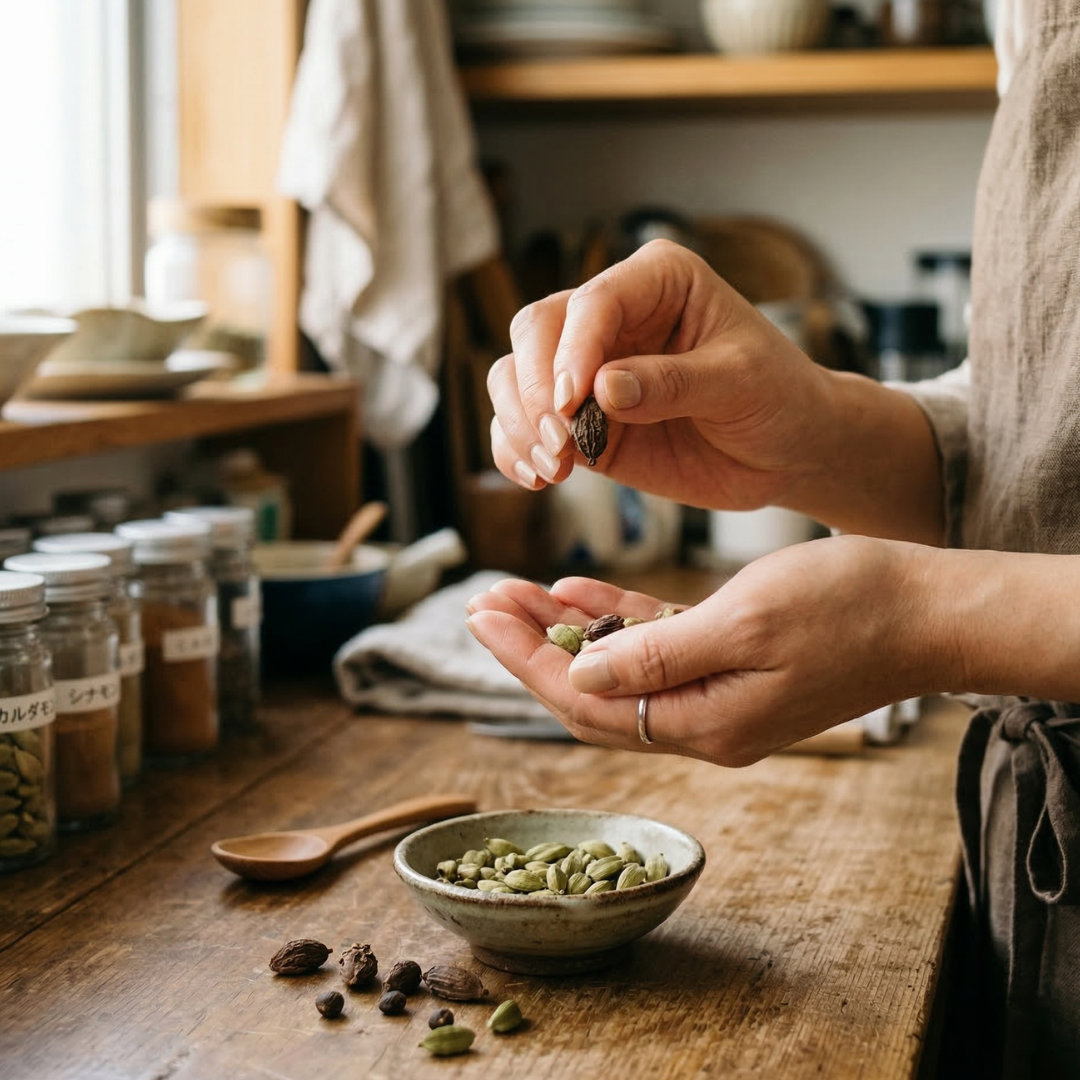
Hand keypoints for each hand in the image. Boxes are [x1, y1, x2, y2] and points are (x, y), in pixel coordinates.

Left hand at [465, 535, 949, 765]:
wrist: (929, 611)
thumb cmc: (848, 607)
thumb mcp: (745, 623)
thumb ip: (658, 656)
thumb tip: (579, 677)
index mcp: (704, 724)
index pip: (587, 702)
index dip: (527, 660)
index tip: (481, 615)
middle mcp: (704, 722)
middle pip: (592, 693)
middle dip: (532, 647)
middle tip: (482, 601)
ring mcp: (719, 696)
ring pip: (618, 671)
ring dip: (566, 633)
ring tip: (515, 593)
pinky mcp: (734, 665)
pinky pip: (657, 648)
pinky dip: (616, 622)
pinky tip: (578, 592)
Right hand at [488, 238, 831, 510]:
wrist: (787, 451)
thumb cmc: (777, 398)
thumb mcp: (739, 383)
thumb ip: (672, 384)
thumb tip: (601, 389)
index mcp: (657, 281)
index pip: (592, 302)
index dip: (572, 351)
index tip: (572, 403)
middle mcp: (612, 317)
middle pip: (535, 330)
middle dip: (536, 390)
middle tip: (561, 444)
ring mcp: (589, 370)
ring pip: (515, 376)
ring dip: (520, 423)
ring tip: (553, 468)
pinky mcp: (580, 420)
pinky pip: (523, 426)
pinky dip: (515, 451)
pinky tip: (535, 479)